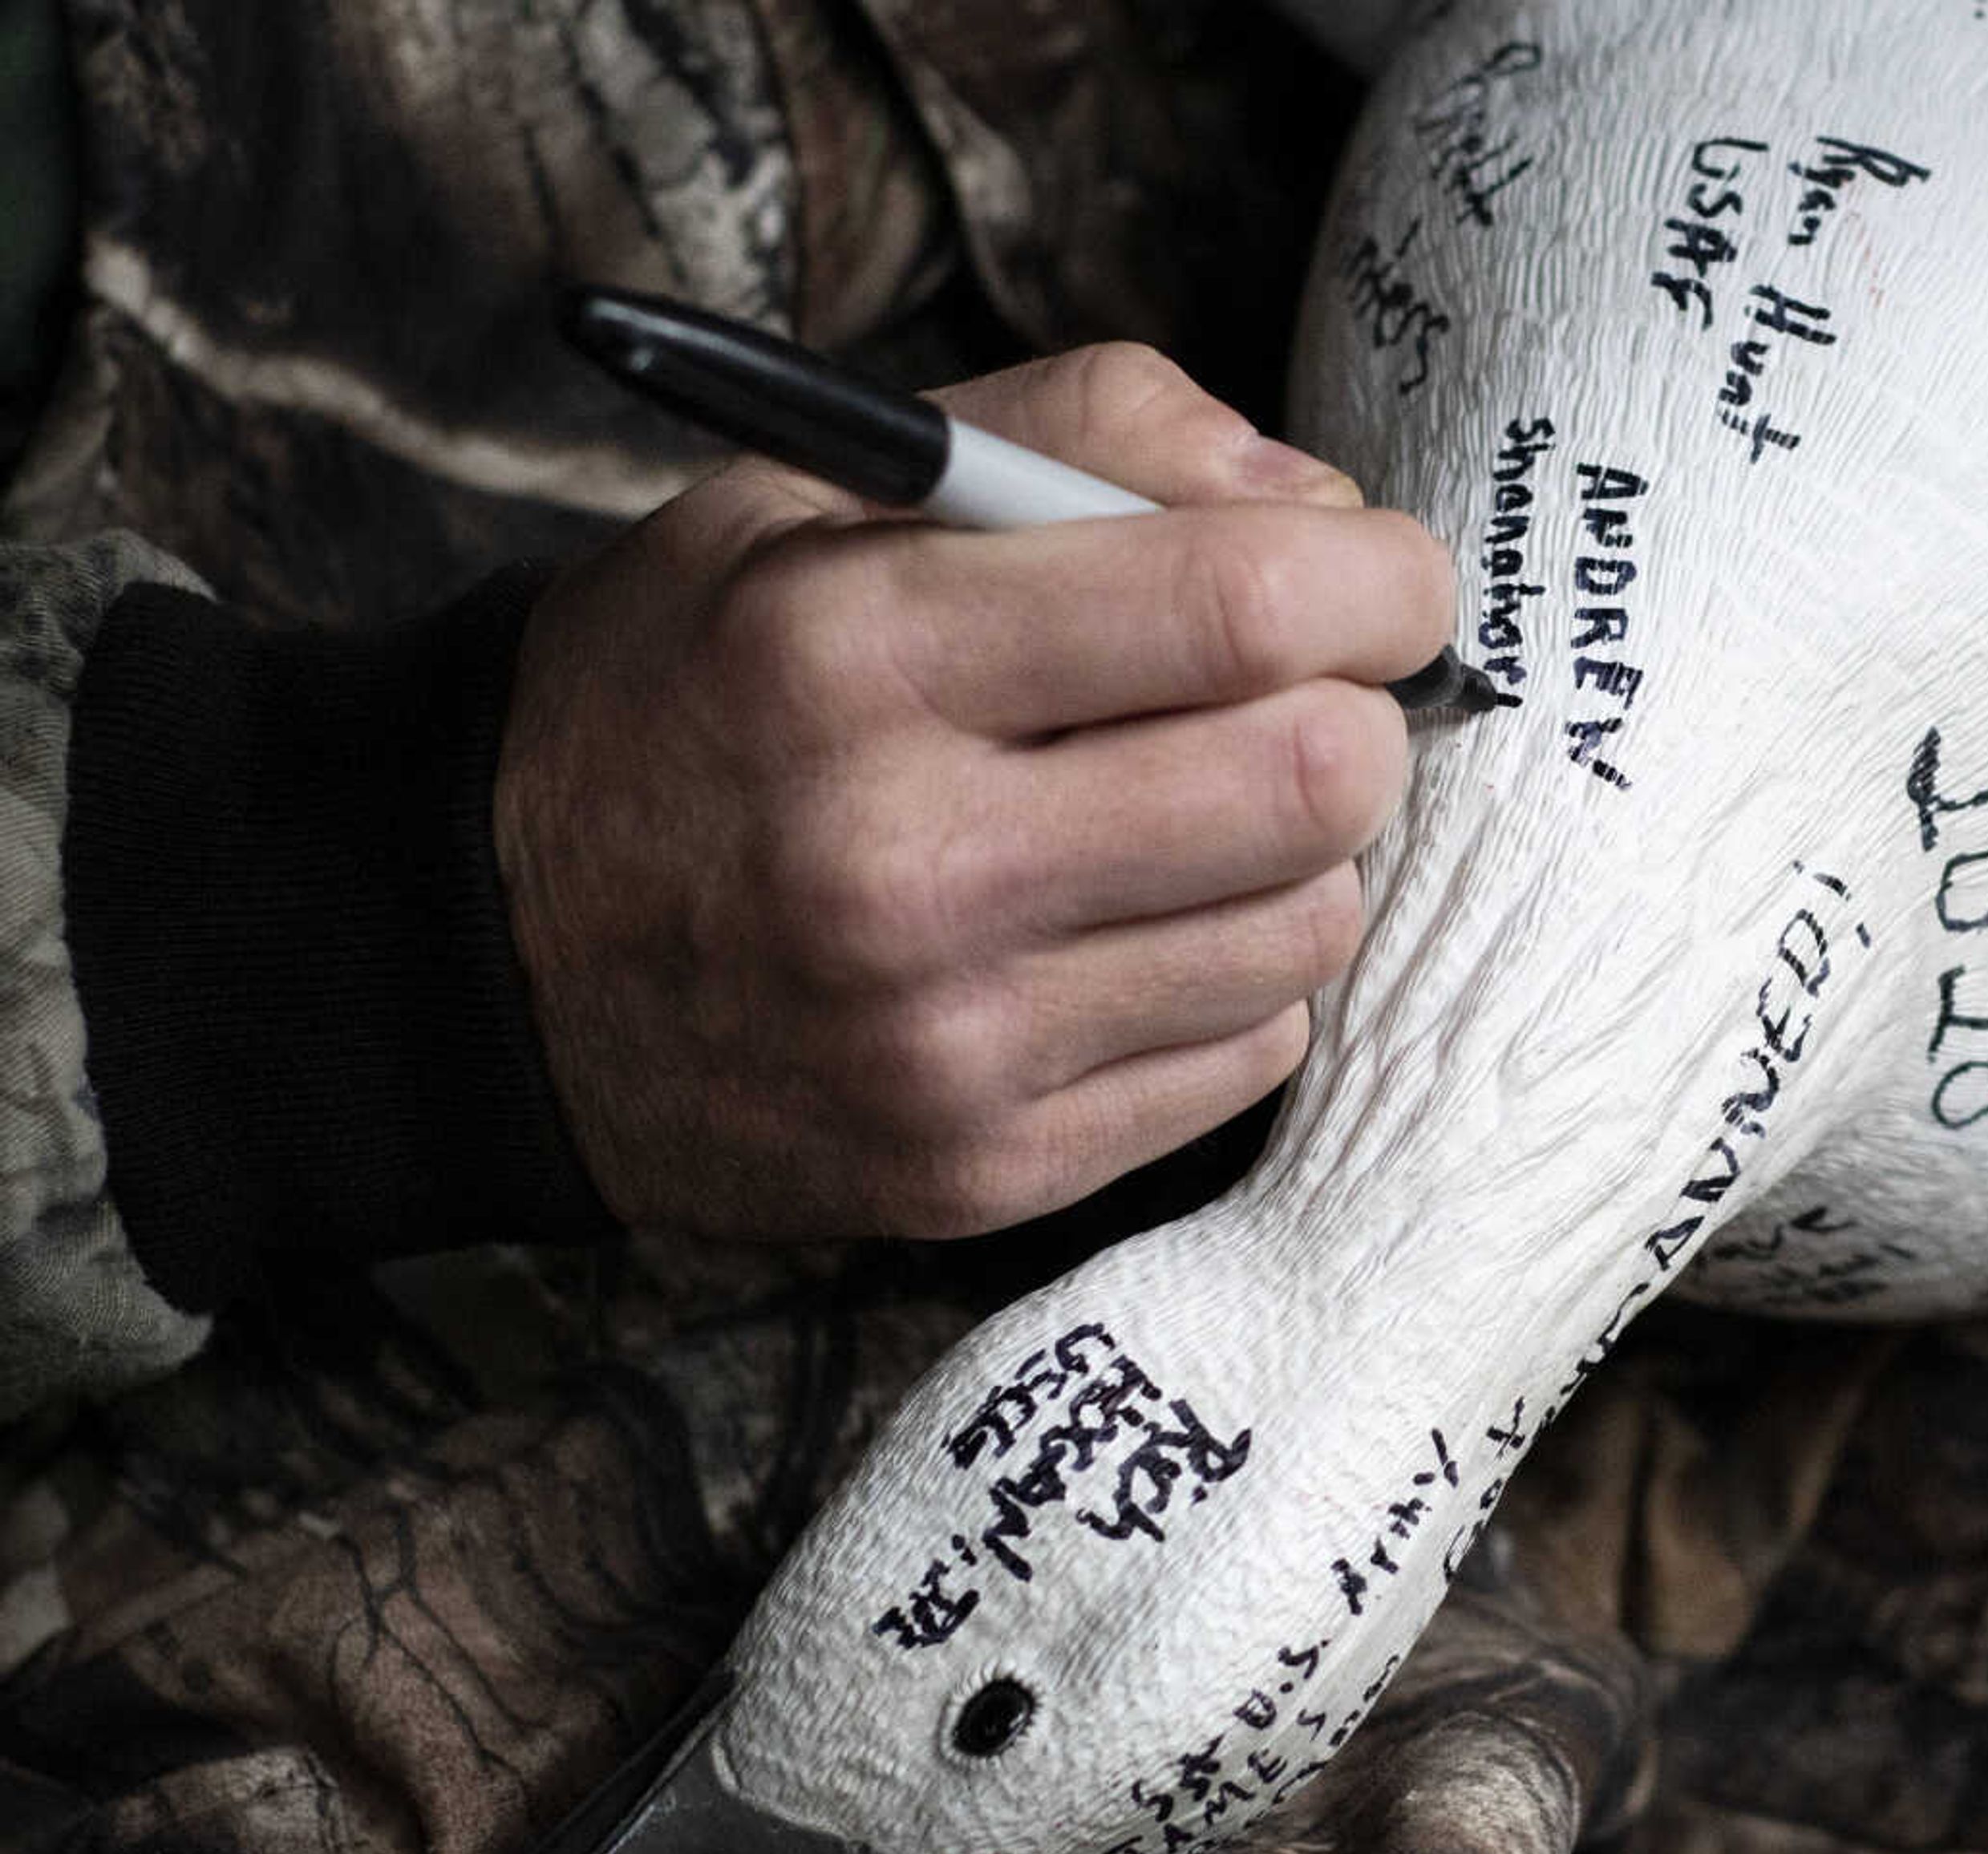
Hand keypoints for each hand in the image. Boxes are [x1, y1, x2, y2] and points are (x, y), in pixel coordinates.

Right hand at [499, 343, 1449, 1240]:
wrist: (481, 960)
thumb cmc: (685, 691)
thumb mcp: (815, 492)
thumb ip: (1080, 432)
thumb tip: (1323, 515)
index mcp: (854, 654)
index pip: (1236, 607)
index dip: (1378, 581)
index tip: (1386, 580)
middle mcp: (904, 864)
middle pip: (1313, 781)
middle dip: (1352, 716)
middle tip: (1292, 697)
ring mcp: (948, 1042)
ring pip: (1305, 930)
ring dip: (1295, 857)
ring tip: (1183, 817)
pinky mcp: (982, 1168)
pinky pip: (1249, 1057)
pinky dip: (1234, 981)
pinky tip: (1129, 932)